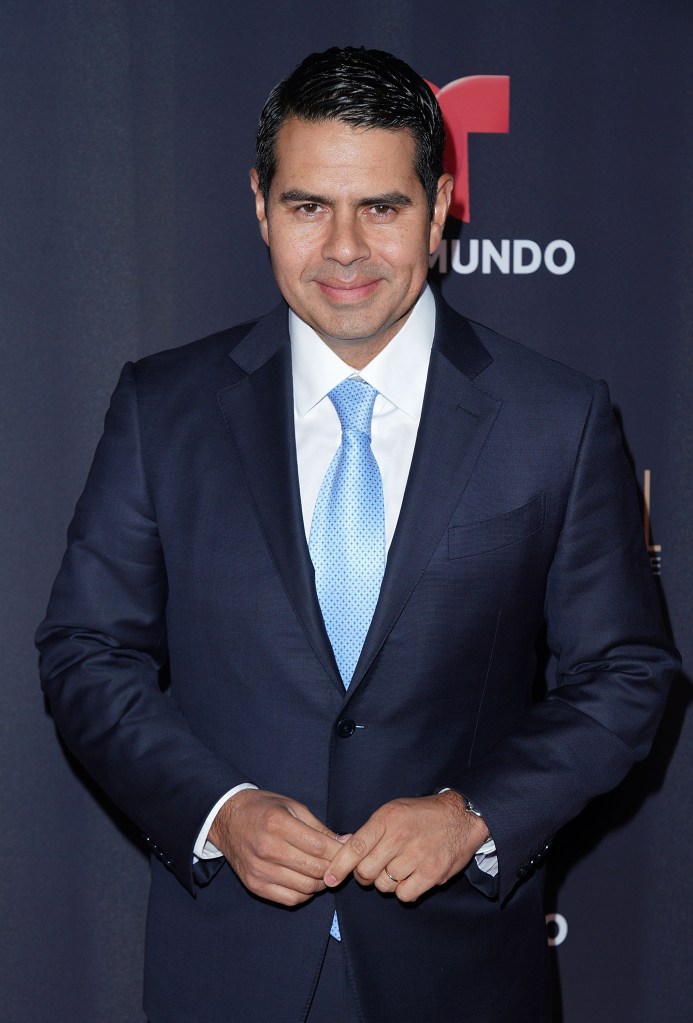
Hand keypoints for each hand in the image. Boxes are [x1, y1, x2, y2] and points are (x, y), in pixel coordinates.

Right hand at [209, 789, 346, 906]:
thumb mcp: (292, 807)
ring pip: (305, 887)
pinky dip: (305, 893)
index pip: (319, 847)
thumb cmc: (263, 809)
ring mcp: (259, 870)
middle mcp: (267, 849)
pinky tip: (307, 881)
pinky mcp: (254, 885)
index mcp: (278, 824)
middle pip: (314, 869)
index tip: (349, 851)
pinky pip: (290, 899)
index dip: (339, 852)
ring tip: (325, 872)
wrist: (227, 818)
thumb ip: (319, 828)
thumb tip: (346, 842)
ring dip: (321, 883)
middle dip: (334, 868)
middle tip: (341, 863)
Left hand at [324, 790, 488, 902]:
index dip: (338, 866)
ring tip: (397, 868)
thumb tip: (344, 851)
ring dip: (385, 882)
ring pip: (383, 885)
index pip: (355, 847)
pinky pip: (404, 895)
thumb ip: (370, 831)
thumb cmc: (421, 814)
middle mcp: (400, 838)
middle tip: (373, 870)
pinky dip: (403, 891)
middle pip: (366, 871)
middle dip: (364, 875)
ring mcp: (416, 857)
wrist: (461, 817)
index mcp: (387, 819)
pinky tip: (410, 877)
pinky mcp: (432, 874)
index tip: (329, 879)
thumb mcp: (393, 810)